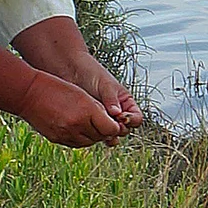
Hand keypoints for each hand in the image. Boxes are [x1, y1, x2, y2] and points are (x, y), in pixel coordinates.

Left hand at [11, 15, 144, 129]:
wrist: (71, 71)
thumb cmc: (91, 73)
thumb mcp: (105, 84)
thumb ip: (111, 99)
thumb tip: (117, 114)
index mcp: (126, 103)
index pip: (136, 118)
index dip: (131, 120)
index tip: (121, 118)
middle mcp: (118, 113)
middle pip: (125, 129)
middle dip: (118, 130)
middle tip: (109, 126)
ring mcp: (105, 118)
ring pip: (111, 134)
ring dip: (108, 136)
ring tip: (101, 133)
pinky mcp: (92, 122)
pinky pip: (98, 134)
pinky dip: (97, 136)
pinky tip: (92, 135)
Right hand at [13, 68, 129, 149]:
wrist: (29, 94)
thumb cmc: (56, 88)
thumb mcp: (82, 94)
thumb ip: (97, 109)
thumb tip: (109, 123)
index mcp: (87, 110)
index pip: (110, 128)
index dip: (114, 127)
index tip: (114, 122)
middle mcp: (78, 125)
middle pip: (100, 136)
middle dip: (104, 131)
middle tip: (104, 124)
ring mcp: (66, 134)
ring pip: (88, 142)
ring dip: (93, 136)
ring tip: (90, 126)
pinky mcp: (58, 139)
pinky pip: (76, 144)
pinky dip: (81, 139)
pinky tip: (79, 129)